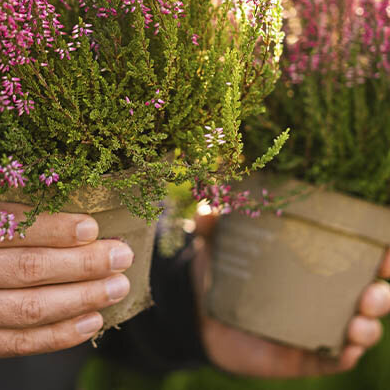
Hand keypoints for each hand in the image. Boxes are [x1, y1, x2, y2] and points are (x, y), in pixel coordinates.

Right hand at [0, 182, 132, 365]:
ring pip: (28, 311)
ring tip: (118, 285)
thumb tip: (36, 163)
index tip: (93, 226)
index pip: (8, 227)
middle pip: (27, 269)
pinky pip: (15, 345)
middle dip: (83, 263)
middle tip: (122, 254)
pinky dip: (58, 336)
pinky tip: (90, 321)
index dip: (55, 228)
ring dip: (81, 299)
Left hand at [192, 210, 389, 377]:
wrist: (201, 315)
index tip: (387, 245)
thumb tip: (206, 212)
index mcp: (313, 261)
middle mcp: (323, 293)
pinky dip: (345, 355)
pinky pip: (333, 360)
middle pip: (369, 294)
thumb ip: (212, 225)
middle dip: (383, 293)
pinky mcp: (304, 355)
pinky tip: (346, 349)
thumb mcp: (217, 244)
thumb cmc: (222, 270)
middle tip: (375, 290)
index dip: (379, 250)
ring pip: (359, 328)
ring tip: (360, 320)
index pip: (356, 254)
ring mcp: (316, 326)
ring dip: (369, 326)